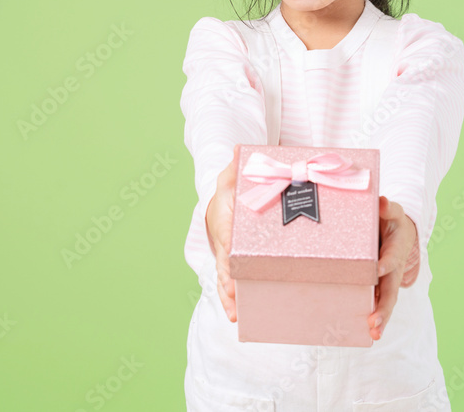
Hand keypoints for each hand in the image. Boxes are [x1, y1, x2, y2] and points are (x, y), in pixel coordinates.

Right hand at [205, 145, 239, 322]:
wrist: (226, 203)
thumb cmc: (231, 191)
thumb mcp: (233, 176)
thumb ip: (237, 166)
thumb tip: (239, 149)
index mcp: (224, 219)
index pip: (226, 237)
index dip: (228, 251)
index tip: (232, 267)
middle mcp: (224, 240)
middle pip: (225, 264)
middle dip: (228, 283)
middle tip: (234, 299)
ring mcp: (228, 254)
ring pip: (226, 277)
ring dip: (229, 296)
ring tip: (235, 314)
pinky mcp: (235, 263)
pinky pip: (233, 281)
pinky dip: (233, 297)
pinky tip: (238, 314)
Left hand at [367, 195, 416, 340]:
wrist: (399, 231)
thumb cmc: (391, 220)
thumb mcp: (392, 211)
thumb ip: (388, 208)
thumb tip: (382, 202)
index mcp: (395, 250)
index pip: (389, 259)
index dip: (384, 265)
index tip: (378, 270)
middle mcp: (392, 269)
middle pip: (390, 291)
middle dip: (383, 308)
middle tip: (374, 324)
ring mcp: (386, 279)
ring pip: (384, 301)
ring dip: (379, 318)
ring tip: (372, 334)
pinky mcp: (378, 284)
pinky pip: (375, 301)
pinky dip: (371, 315)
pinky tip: (362, 330)